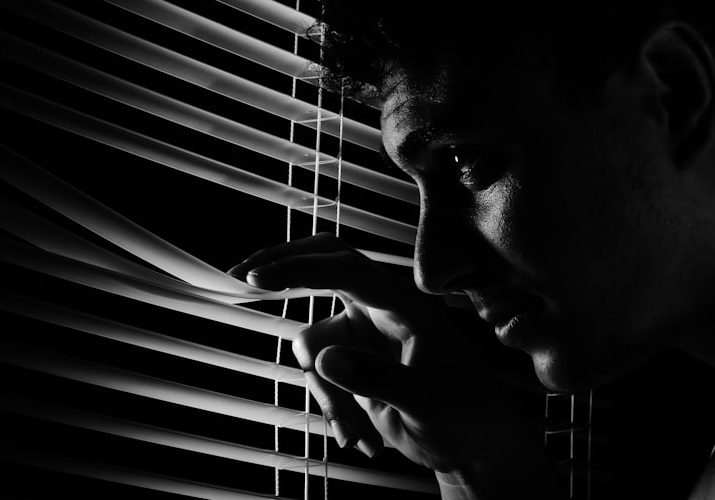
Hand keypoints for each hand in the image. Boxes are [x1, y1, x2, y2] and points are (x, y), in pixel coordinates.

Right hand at [228, 232, 560, 497]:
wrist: (475, 446)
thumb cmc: (467, 414)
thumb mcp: (427, 401)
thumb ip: (378, 379)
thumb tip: (326, 360)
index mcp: (406, 304)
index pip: (346, 269)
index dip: (300, 268)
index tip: (258, 278)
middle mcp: (382, 310)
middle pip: (323, 268)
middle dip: (285, 273)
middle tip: (239, 280)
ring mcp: (366, 336)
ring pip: (314, 343)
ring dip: (325, 393)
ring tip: (358, 433)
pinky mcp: (356, 364)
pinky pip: (320, 375)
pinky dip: (332, 407)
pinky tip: (361, 437)